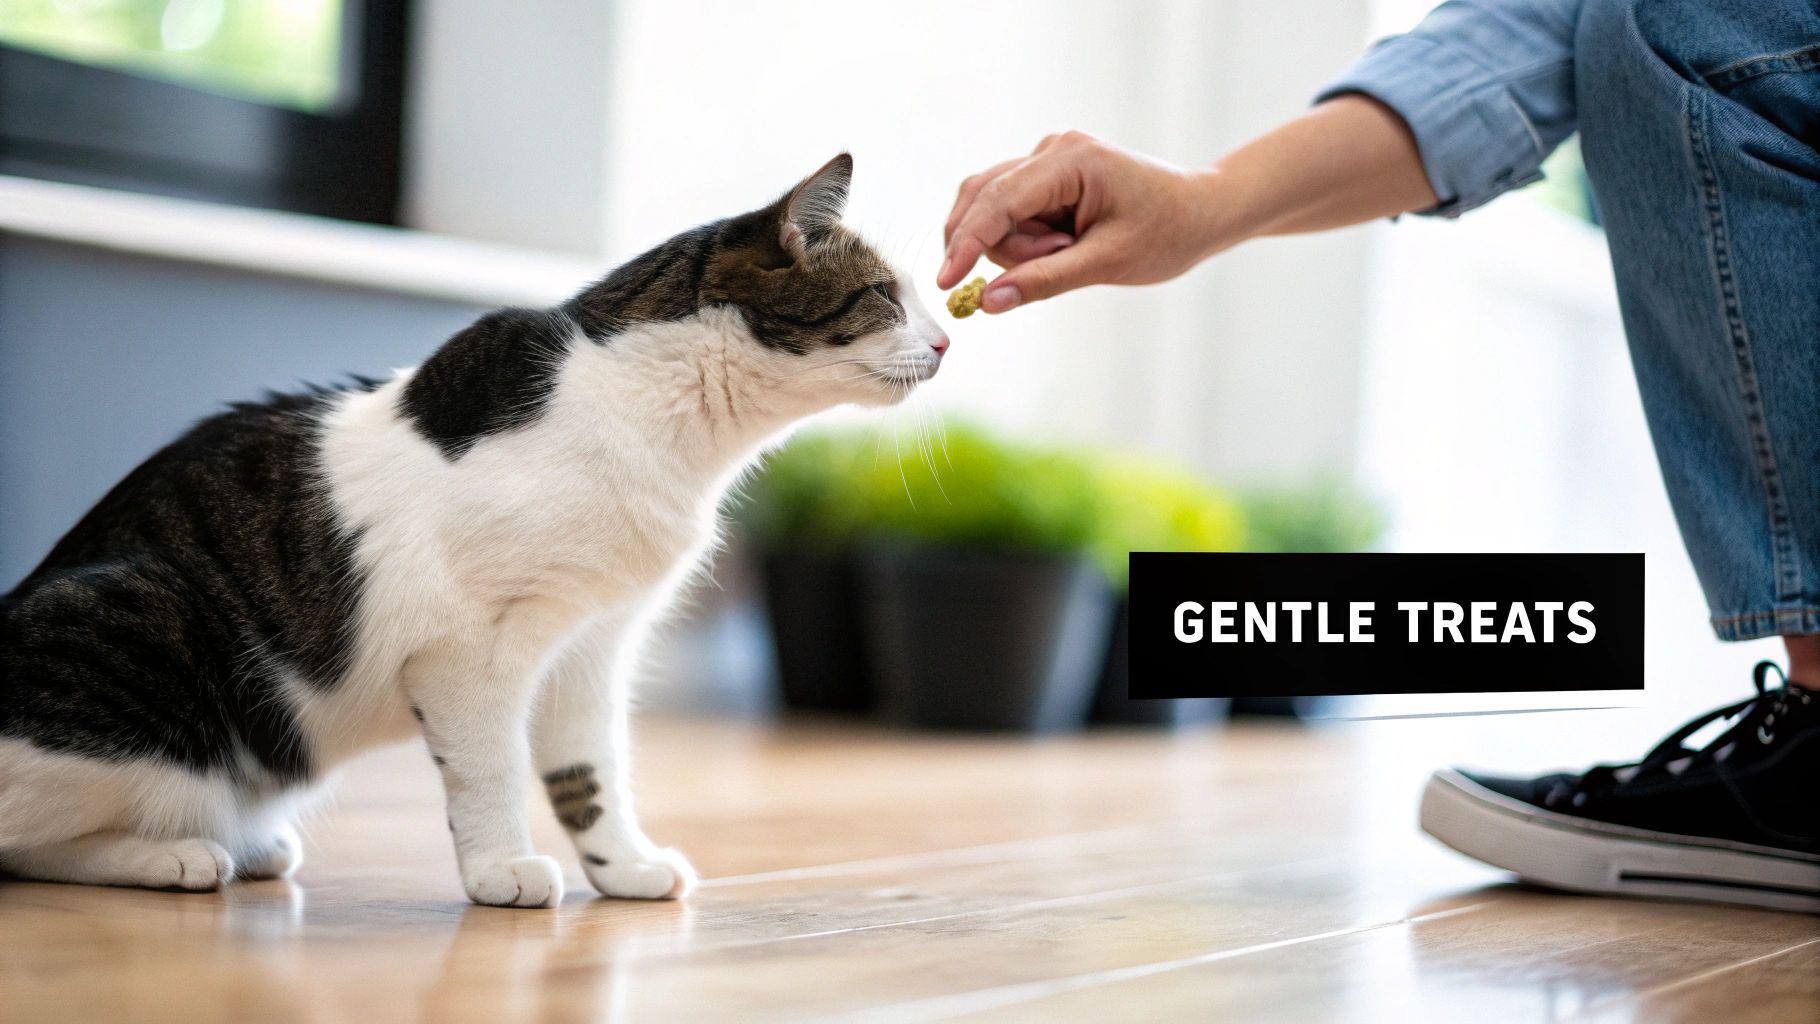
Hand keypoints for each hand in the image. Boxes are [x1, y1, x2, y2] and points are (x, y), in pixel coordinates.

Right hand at [938, 131, 1221, 312]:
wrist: (1201, 212)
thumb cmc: (1166, 234)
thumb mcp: (1107, 264)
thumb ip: (1044, 281)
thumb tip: (988, 303)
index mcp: (1070, 160)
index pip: (997, 201)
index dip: (966, 244)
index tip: (945, 284)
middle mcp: (1052, 150)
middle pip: (985, 202)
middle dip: (1003, 247)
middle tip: (1058, 262)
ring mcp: (1047, 160)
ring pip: (994, 211)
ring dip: (1018, 246)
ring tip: (1072, 253)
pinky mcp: (1046, 177)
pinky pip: (1011, 213)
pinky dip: (1025, 240)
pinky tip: (1064, 245)